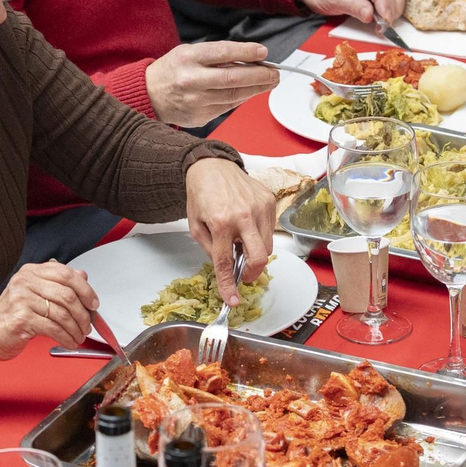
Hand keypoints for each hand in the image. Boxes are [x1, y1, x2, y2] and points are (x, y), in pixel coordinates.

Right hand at [0, 261, 99, 360]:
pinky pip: (54, 328)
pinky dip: (66, 338)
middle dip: (83, 313)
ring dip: (76, 329)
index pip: (65, 274)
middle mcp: (25, 282)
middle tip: (88, 325)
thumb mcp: (35, 294)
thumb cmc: (13, 315)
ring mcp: (22, 299)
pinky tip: (69, 342)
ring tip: (79, 336)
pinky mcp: (21, 319)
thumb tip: (83, 276)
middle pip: (67, 294)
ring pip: (62, 313)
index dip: (85, 289)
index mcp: (31, 272)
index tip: (93, 303)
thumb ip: (58, 284)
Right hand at [145, 42, 280, 127]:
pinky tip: (250, 92)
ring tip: (269, 82)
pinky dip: (242, 98)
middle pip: (233, 78)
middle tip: (275, 73)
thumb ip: (217, 55)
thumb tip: (250, 59)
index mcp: (188, 58)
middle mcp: (191, 80)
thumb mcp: (189, 52)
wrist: (149, 95)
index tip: (263, 53)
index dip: (246, 53)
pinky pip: (228, 107)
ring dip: (256, 89)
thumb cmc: (173, 70)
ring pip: (234, 95)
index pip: (223, 53)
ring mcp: (196, 101)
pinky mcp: (200, 117)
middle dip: (260, 76)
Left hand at [184, 158, 275, 304]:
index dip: (229, 285)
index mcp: (220, 223)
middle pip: (259, 258)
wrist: (212, 166)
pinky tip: (247, 227)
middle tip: (244, 274)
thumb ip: (210, 250)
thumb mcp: (195, 226)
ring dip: (255, 252)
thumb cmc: (201, 195)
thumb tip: (226, 269)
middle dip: (253, 273)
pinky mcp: (269, 201)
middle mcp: (243, 215)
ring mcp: (259, 207)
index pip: (226, 263)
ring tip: (241, 243)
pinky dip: (260, 235)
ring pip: (267, 246)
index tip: (232, 300)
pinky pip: (270, 229)